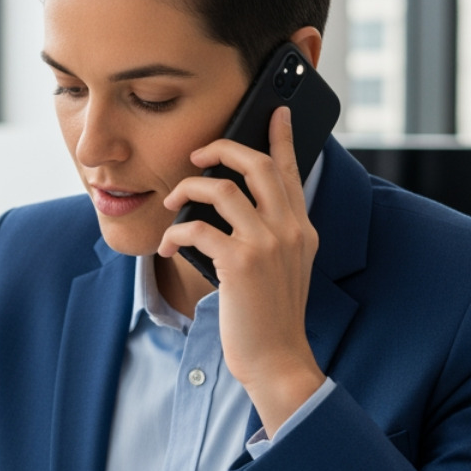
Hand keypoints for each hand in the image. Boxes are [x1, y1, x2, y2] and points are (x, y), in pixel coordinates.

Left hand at [157, 106, 324, 433]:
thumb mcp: (284, 269)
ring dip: (187, 189)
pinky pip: (198, 227)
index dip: (282, 137)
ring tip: (170, 203)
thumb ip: (272, 235)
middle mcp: (290, 229)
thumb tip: (233, 206)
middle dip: (222, 148)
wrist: (277, 359)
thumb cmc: (270, 317)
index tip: (278, 111)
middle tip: (198, 154)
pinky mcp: (240, 263)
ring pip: (221, 189)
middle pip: (257, 164)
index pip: (291, 171)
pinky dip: (175, 232)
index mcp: (302, 228)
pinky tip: (168, 246)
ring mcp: (267, 244)